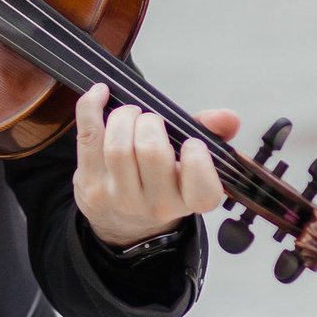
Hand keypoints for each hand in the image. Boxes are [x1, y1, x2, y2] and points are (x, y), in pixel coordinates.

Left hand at [72, 84, 238, 247]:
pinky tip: (99, 94)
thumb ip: (213, 134)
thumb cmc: (160, 183)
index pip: (202, 189)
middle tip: (150, 120)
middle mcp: (156, 204)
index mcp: (188, 200)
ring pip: (118, 146)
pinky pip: (88, 136)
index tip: (192, 143)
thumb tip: (228, 117)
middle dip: (151, 123)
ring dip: (124, 116)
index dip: (198, 160)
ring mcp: (119, 196)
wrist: (123, 222)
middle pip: (152, 152)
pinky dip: (91, 107)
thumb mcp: (192, 163)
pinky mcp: (90, 184)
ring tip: (130, 114)